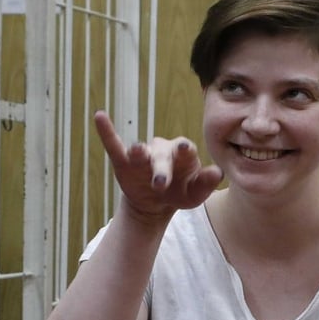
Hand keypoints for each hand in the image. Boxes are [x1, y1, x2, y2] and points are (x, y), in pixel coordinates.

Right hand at [94, 111, 222, 221]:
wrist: (157, 203)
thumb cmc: (181, 192)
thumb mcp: (196, 193)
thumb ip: (207, 182)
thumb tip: (219, 173)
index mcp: (184, 155)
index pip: (186, 151)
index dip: (185, 150)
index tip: (184, 149)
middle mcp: (163, 150)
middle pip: (162, 156)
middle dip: (161, 170)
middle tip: (160, 183)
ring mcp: (143, 155)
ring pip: (140, 151)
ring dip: (138, 152)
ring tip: (137, 152)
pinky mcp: (123, 161)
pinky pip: (113, 144)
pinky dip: (106, 131)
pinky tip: (100, 116)